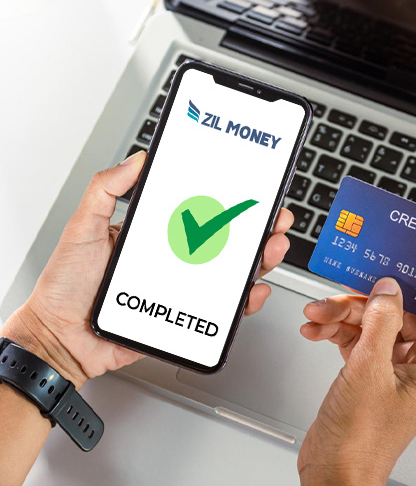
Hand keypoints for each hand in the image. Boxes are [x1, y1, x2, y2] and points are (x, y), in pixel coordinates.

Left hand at [2, 152, 292, 388]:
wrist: (59, 339)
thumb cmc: (66, 287)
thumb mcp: (82, 228)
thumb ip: (105, 191)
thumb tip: (136, 160)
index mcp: (154, 236)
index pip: (199, 213)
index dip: (228, 203)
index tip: (248, 193)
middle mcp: (172, 259)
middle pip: (223, 243)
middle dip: (255, 231)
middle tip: (273, 220)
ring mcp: (180, 288)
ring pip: (228, 274)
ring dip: (257, 262)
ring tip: (270, 250)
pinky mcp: (183, 316)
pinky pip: (219, 310)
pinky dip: (242, 301)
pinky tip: (252, 290)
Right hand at [297, 278, 415, 485]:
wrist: (331, 467)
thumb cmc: (360, 438)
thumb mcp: (370, 370)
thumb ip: (380, 323)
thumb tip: (388, 289)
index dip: (414, 292)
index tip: (391, 273)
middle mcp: (414, 365)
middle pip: (393, 314)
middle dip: (360, 304)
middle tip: (337, 297)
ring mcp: (388, 367)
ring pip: (368, 323)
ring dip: (339, 316)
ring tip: (316, 315)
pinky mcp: (365, 370)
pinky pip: (352, 337)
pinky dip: (332, 330)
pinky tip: (315, 330)